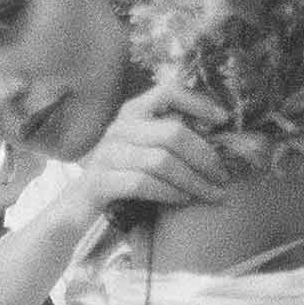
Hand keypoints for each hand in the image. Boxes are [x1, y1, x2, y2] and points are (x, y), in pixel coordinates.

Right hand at [73, 81, 235, 218]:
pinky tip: (183, 201)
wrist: (80, 213)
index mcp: (134, 113)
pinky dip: (169, 193)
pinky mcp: (99, 183)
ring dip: (194, 181)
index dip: (199, 102)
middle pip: (173, 133)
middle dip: (205, 157)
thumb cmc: (125, 182)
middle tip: (223, 177)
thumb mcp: (148, 153)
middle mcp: (119, 128)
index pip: (168, 91)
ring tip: (211, 194)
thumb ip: (173, 140)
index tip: (223, 120)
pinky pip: (143, 184)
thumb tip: (219, 134)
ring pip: (161, 161)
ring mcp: (107, 154)